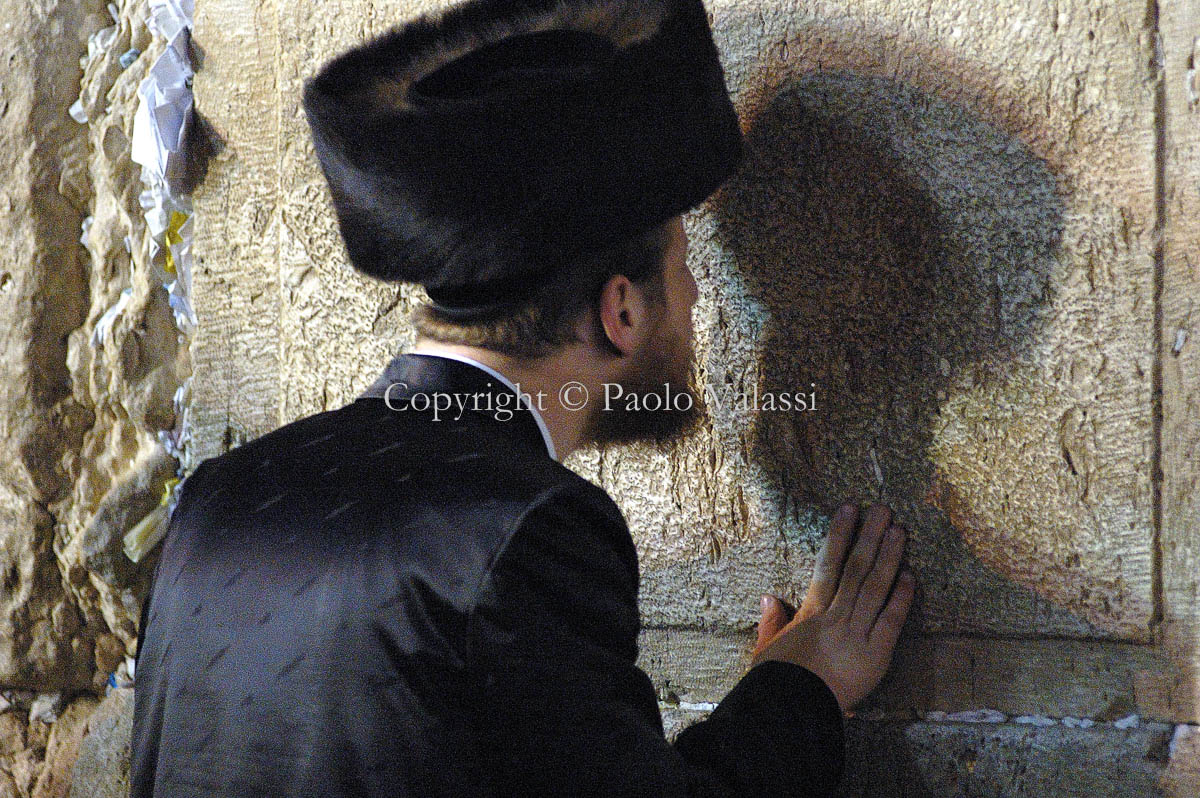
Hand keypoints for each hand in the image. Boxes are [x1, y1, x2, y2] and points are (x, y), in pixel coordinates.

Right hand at [749, 502, 914, 714]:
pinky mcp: (875, 656)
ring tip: (900, 531)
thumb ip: (771, 623)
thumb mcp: (767, 650)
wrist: (792, 712)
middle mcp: (835, 617)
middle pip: (856, 568)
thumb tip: (770, 597)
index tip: (849, 509)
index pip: (827, 565)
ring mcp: (856, 634)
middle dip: (870, 536)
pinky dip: (901, 598)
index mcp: (810, 614)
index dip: (839, 535)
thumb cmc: (778, 683)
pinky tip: (910, 576)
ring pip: (874, 587)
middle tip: (883, 509)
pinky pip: (890, 621)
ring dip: (889, 557)